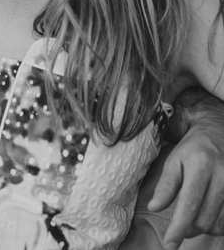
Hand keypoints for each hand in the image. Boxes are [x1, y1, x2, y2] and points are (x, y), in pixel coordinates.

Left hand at [147, 88, 223, 247]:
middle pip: (204, 219)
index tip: (169, 245)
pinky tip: (208, 215)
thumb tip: (154, 207)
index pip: (188, 204)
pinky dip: (217, 225)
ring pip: (217, 225)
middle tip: (180, 225)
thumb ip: (166, 185)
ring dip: (203, 228)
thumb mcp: (174, 160)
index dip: (178, 228)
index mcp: (201, 165)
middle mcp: (221, 175)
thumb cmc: (193, 149)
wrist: (218, 134)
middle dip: (188, 228)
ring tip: (194, 217)